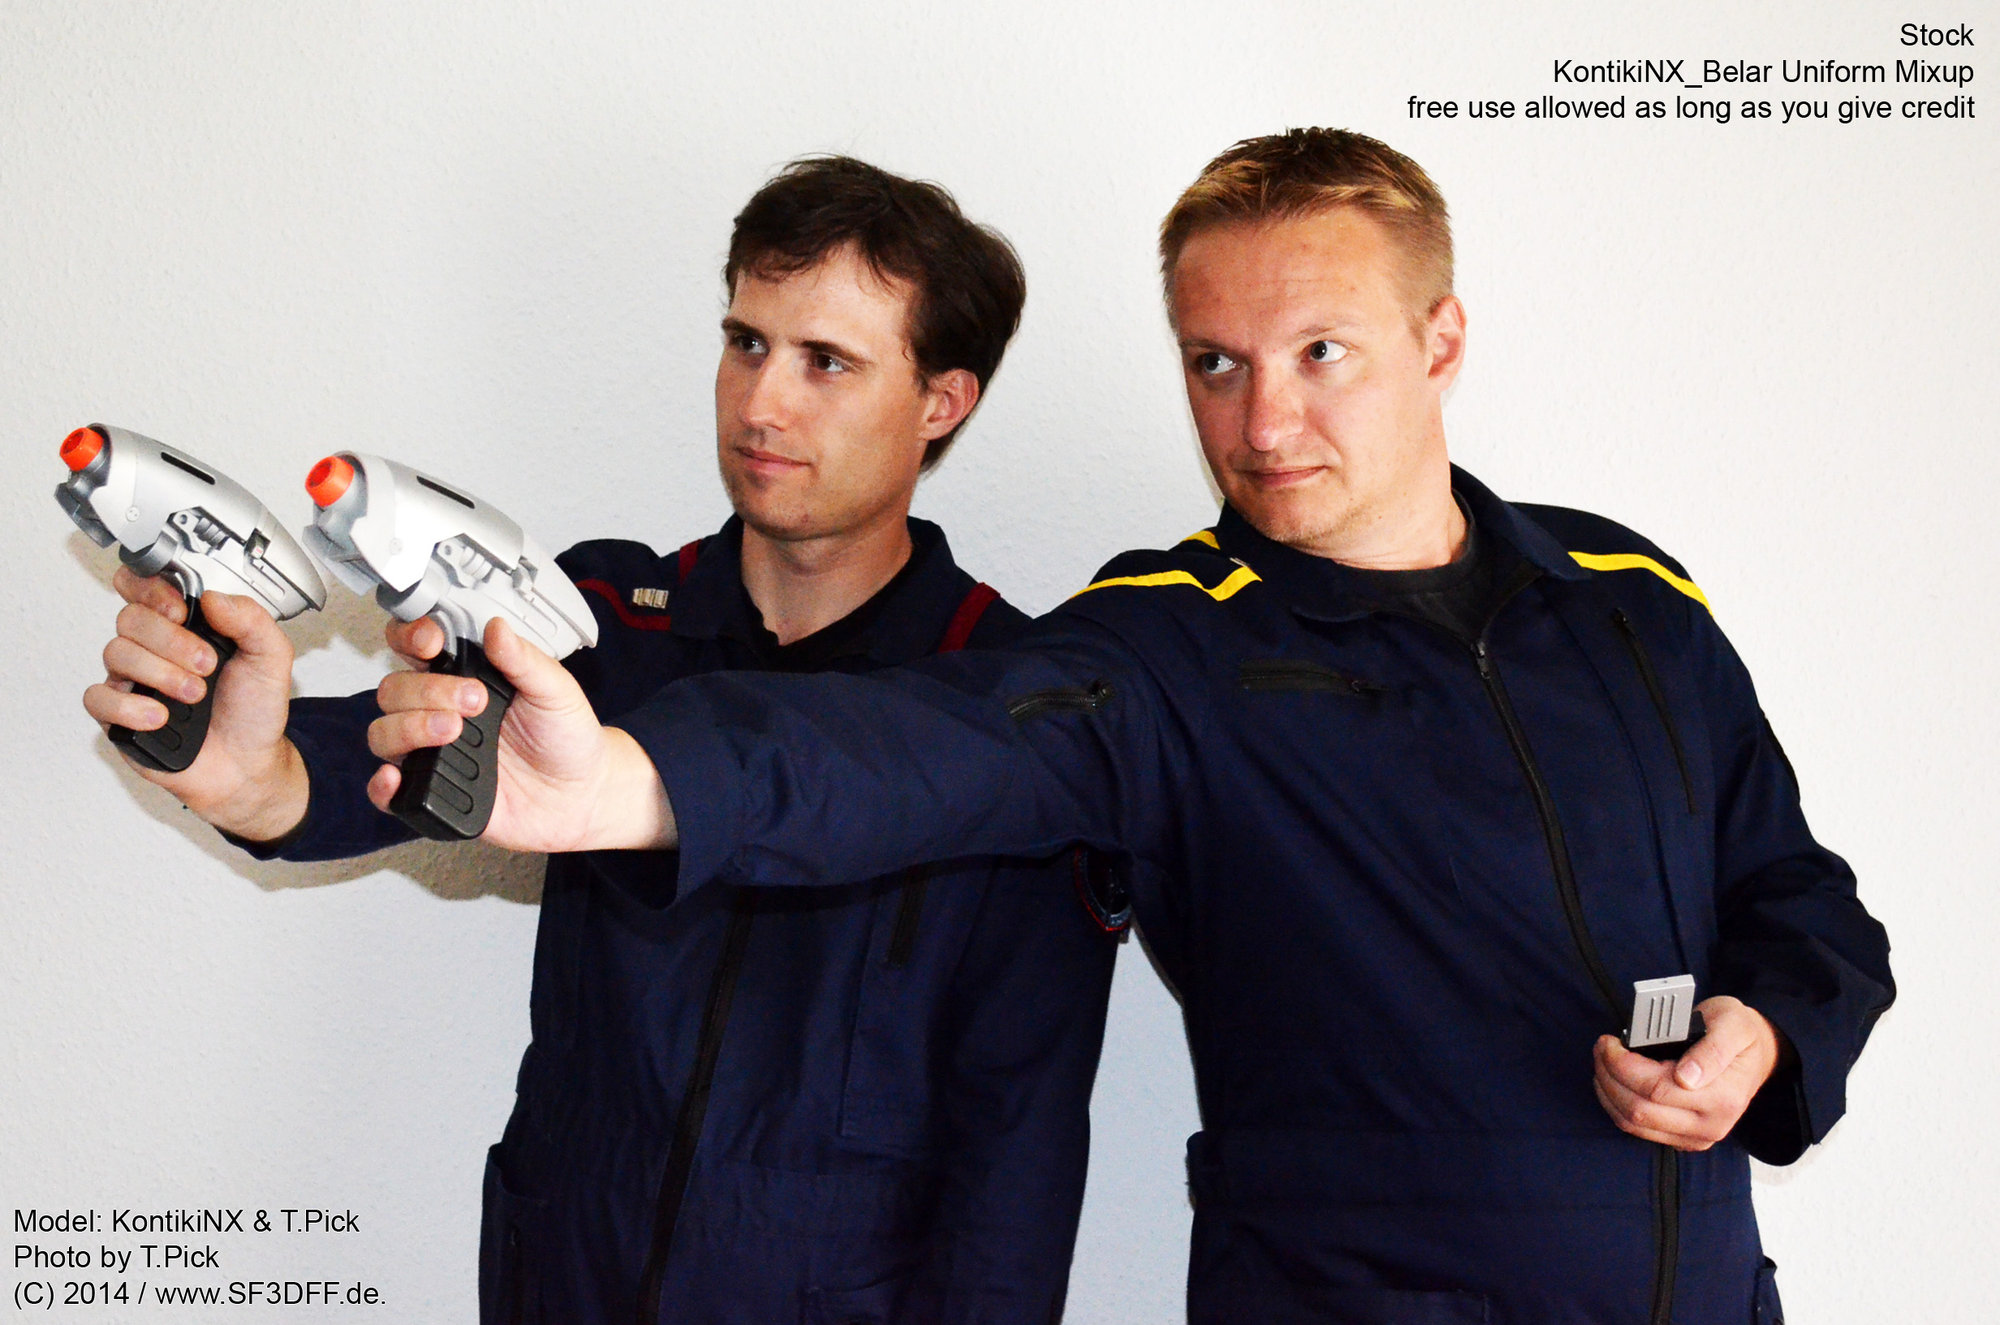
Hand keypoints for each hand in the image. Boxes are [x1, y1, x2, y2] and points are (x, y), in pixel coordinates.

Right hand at [81, 567, 308, 840]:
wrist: (249, 763)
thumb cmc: (253, 710)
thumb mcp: (271, 657)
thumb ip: (251, 620)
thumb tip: (213, 597)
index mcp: (185, 626)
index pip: (143, 587)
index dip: (151, 588)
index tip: (180, 608)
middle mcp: (153, 649)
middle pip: (130, 619)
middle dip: (171, 640)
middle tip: (206, 664)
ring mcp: (134, 681)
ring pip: (115, 654)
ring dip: (159, 672)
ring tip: (195, 694)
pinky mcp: (119, 716)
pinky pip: (98, 699)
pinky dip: (128, 706)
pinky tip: (159, 715)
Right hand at [365, 616, 675, 852]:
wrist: (582, 793)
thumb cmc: (566, 738)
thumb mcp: (555, 690)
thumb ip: (524, 660)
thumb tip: (496, 627)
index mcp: (465, 677)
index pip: (416, 649)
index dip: (411, 637)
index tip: (431, 641)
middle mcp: (439, 711)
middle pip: (394, 690)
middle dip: (427, 689)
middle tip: (475, 700)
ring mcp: (432, 752)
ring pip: (384, 733)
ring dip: (409, 727)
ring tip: (454, 730)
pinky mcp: (432, 792)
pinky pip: (387, 793)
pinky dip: (382, 786)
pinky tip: (397, 777)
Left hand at [1593, 996, 1786, 1150]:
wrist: (1757, 1056)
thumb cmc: (1740, 1034)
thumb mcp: (1732, 1024)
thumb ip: (1712, 1049)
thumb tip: (1687, 1077)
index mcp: (1723, 1097)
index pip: (1655, 1089)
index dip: (1623, 1065)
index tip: (1610, 1042)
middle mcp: (1710, 1125)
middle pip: (1638, 1109)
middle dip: (1609, 1076)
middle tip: (1602, 1047)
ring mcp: (1696, 1137)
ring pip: (1632, 1124)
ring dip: (1607, 1092)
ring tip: (1602, 1062)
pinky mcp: (1683, 1140)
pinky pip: (1638, 1130)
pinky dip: (1616, 1106)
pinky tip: (1612, 1082)